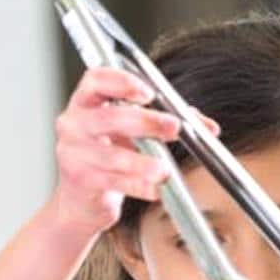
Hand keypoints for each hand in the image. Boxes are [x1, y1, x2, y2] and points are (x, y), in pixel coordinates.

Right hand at [50, 68, 181, 236]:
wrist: (81, 199)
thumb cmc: (108, 155)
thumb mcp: (132, 131)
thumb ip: (166, 121)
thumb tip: (207, 127)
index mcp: (85, 102)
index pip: (96, 80)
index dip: (121, 82)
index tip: (148, 93)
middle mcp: (73, 123)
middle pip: (109, 117)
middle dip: (146, 122)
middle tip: (173, 129)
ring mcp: (72, 152)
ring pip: (111, 155)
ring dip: (142, 162)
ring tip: (164, 169)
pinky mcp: (79, 179)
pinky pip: (112, 181)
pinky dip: (137, 186)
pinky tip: (153, 188)